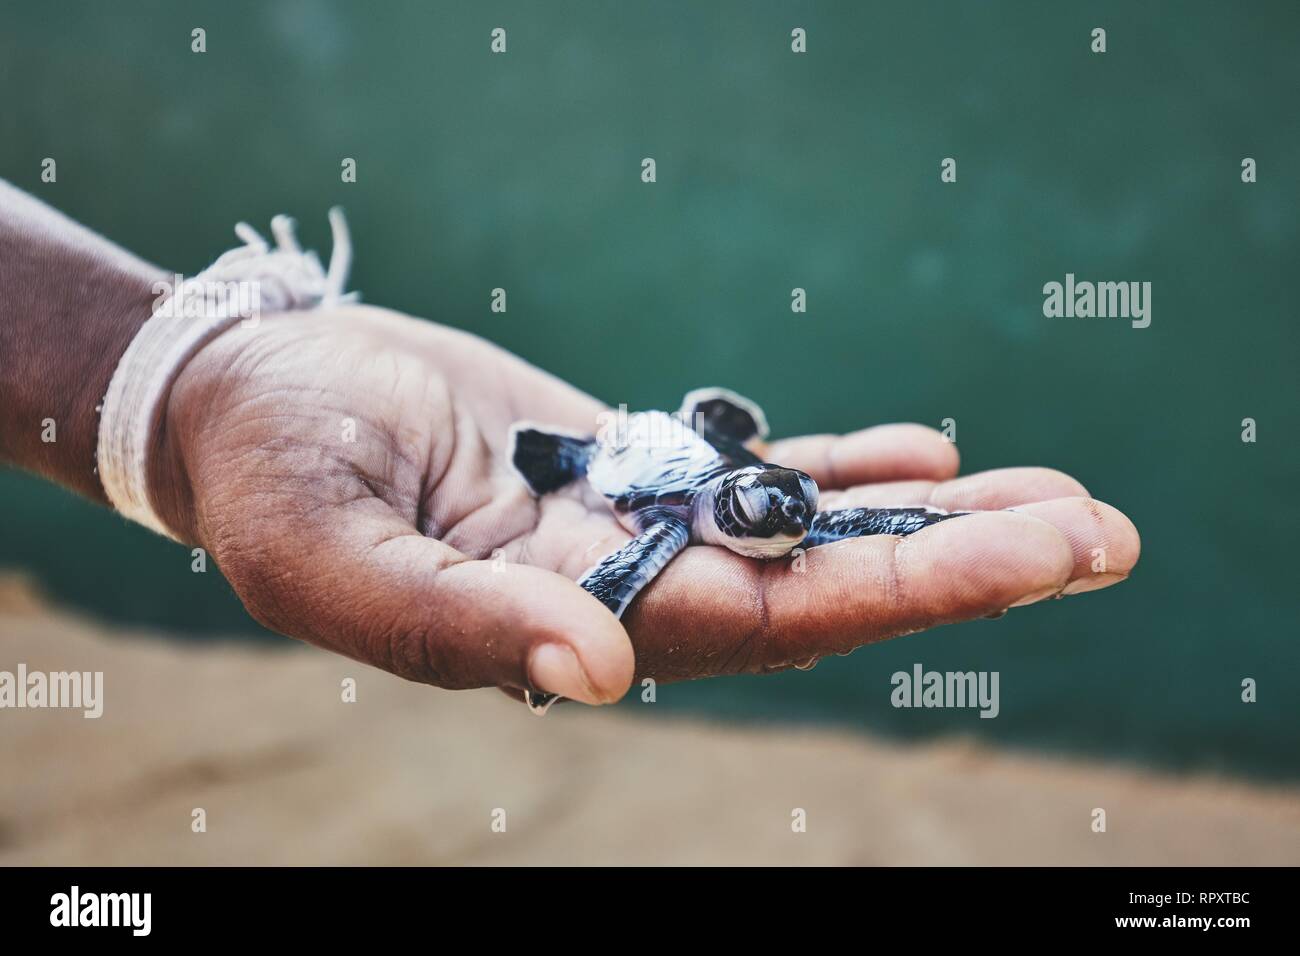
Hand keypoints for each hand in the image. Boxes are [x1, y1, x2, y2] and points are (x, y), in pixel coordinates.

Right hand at [152, 305, 1139, 704]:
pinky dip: (840, 465)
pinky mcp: (622, 466)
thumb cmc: (271, 476)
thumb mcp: (335, 554)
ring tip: (1057, 501)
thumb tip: (606, 675)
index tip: (1029, 560)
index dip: (896, 592)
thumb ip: (462, 622)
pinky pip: (749, 471)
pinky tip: (926, 455)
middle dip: (957, 563)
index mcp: (568, 627)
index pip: (764, 626)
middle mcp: (622, 591)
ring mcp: (633, 528)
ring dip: (925, 519)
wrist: (255, 401)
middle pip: (818, 586)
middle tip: (1102, 534)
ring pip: (802, 530)